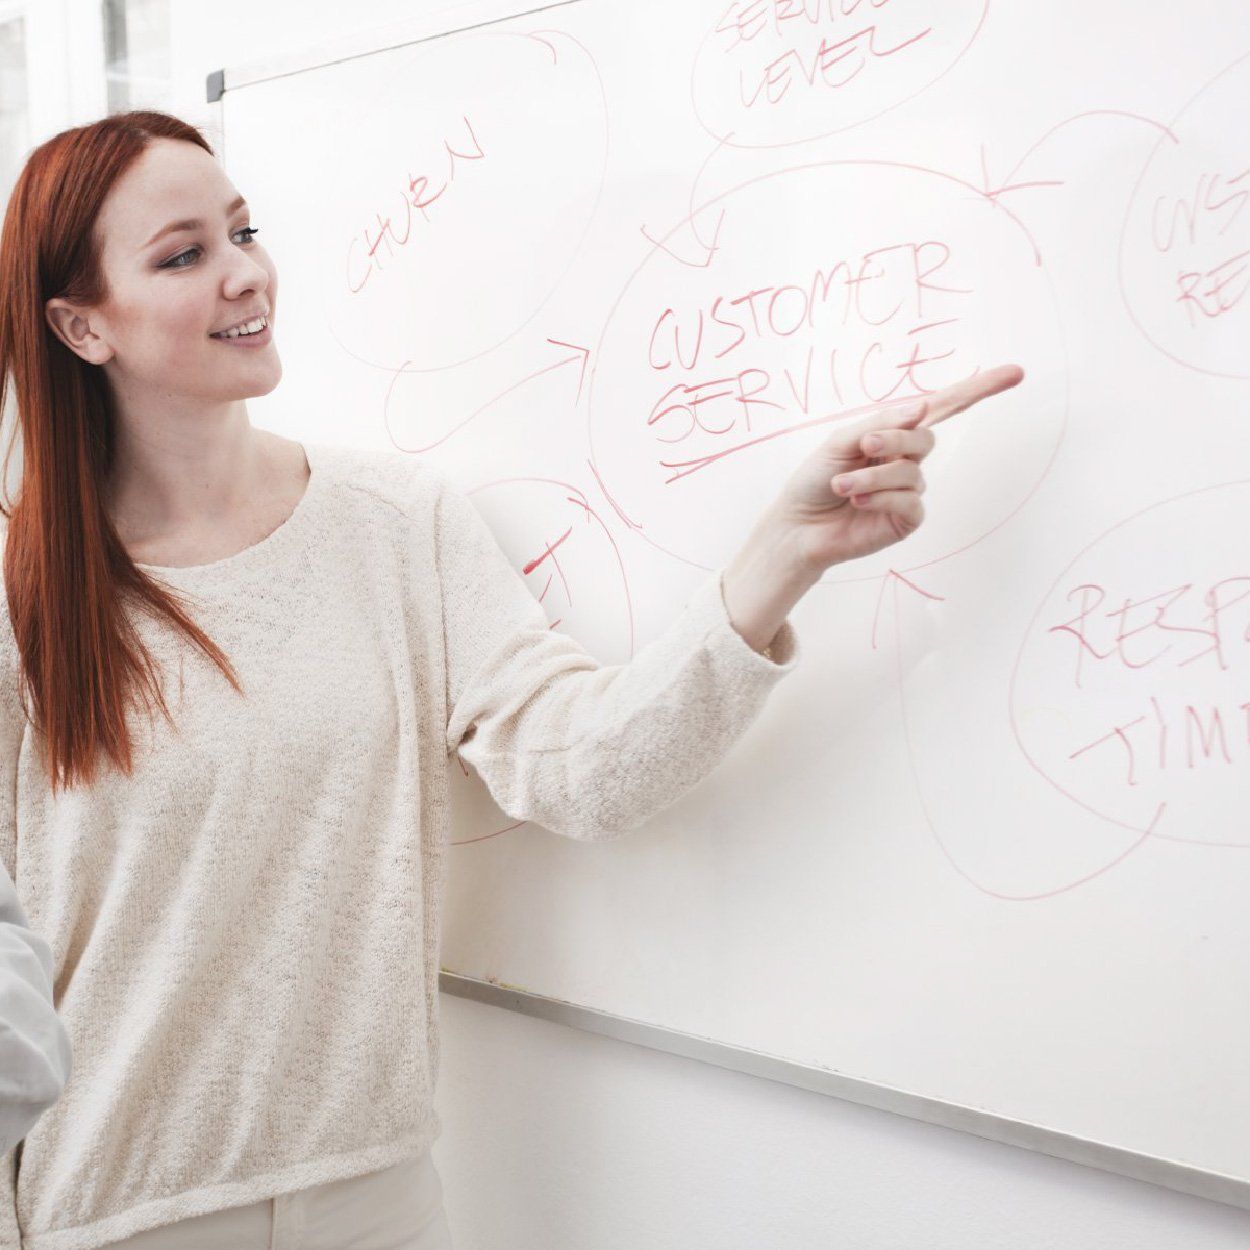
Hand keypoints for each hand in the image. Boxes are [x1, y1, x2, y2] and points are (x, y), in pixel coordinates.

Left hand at [774, 364, 1025, 574]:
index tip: (1016, 373)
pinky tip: (857, 503)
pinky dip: (880, 497)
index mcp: (893, 434)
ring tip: (842, 486)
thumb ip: (880, 425)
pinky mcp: (907, 520)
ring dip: (873, 477)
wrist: (797, 525)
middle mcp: (906, 460)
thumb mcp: (840, 442)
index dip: (978, 390)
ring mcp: (909, 491)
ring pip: (911, 472)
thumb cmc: (815, 480)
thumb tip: (922, 408)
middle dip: (893, 440)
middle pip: (924, 438)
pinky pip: (910, 501)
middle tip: (862, 448)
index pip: (942, 408)